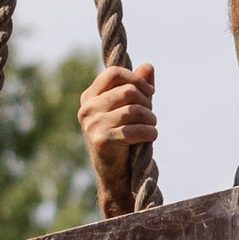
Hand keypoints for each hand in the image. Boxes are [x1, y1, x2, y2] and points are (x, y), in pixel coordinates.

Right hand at [79, 60, 157, 219]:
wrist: (114, 173)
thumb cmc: (122, 136)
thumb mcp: (128, 108)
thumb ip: (137, 86)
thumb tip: (149, 66)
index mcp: (89, 96)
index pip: (114, 73)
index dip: (136, 79)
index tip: (150, 92)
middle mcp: (87, 109)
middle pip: (128, 91)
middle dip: (146, 102)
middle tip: (151, 115)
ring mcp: (92, 125)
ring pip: (133, 110)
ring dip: (150, 118)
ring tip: (152, 126)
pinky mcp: (102, 141)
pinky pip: (134, 130)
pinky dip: (149, 132)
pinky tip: (151, 135)